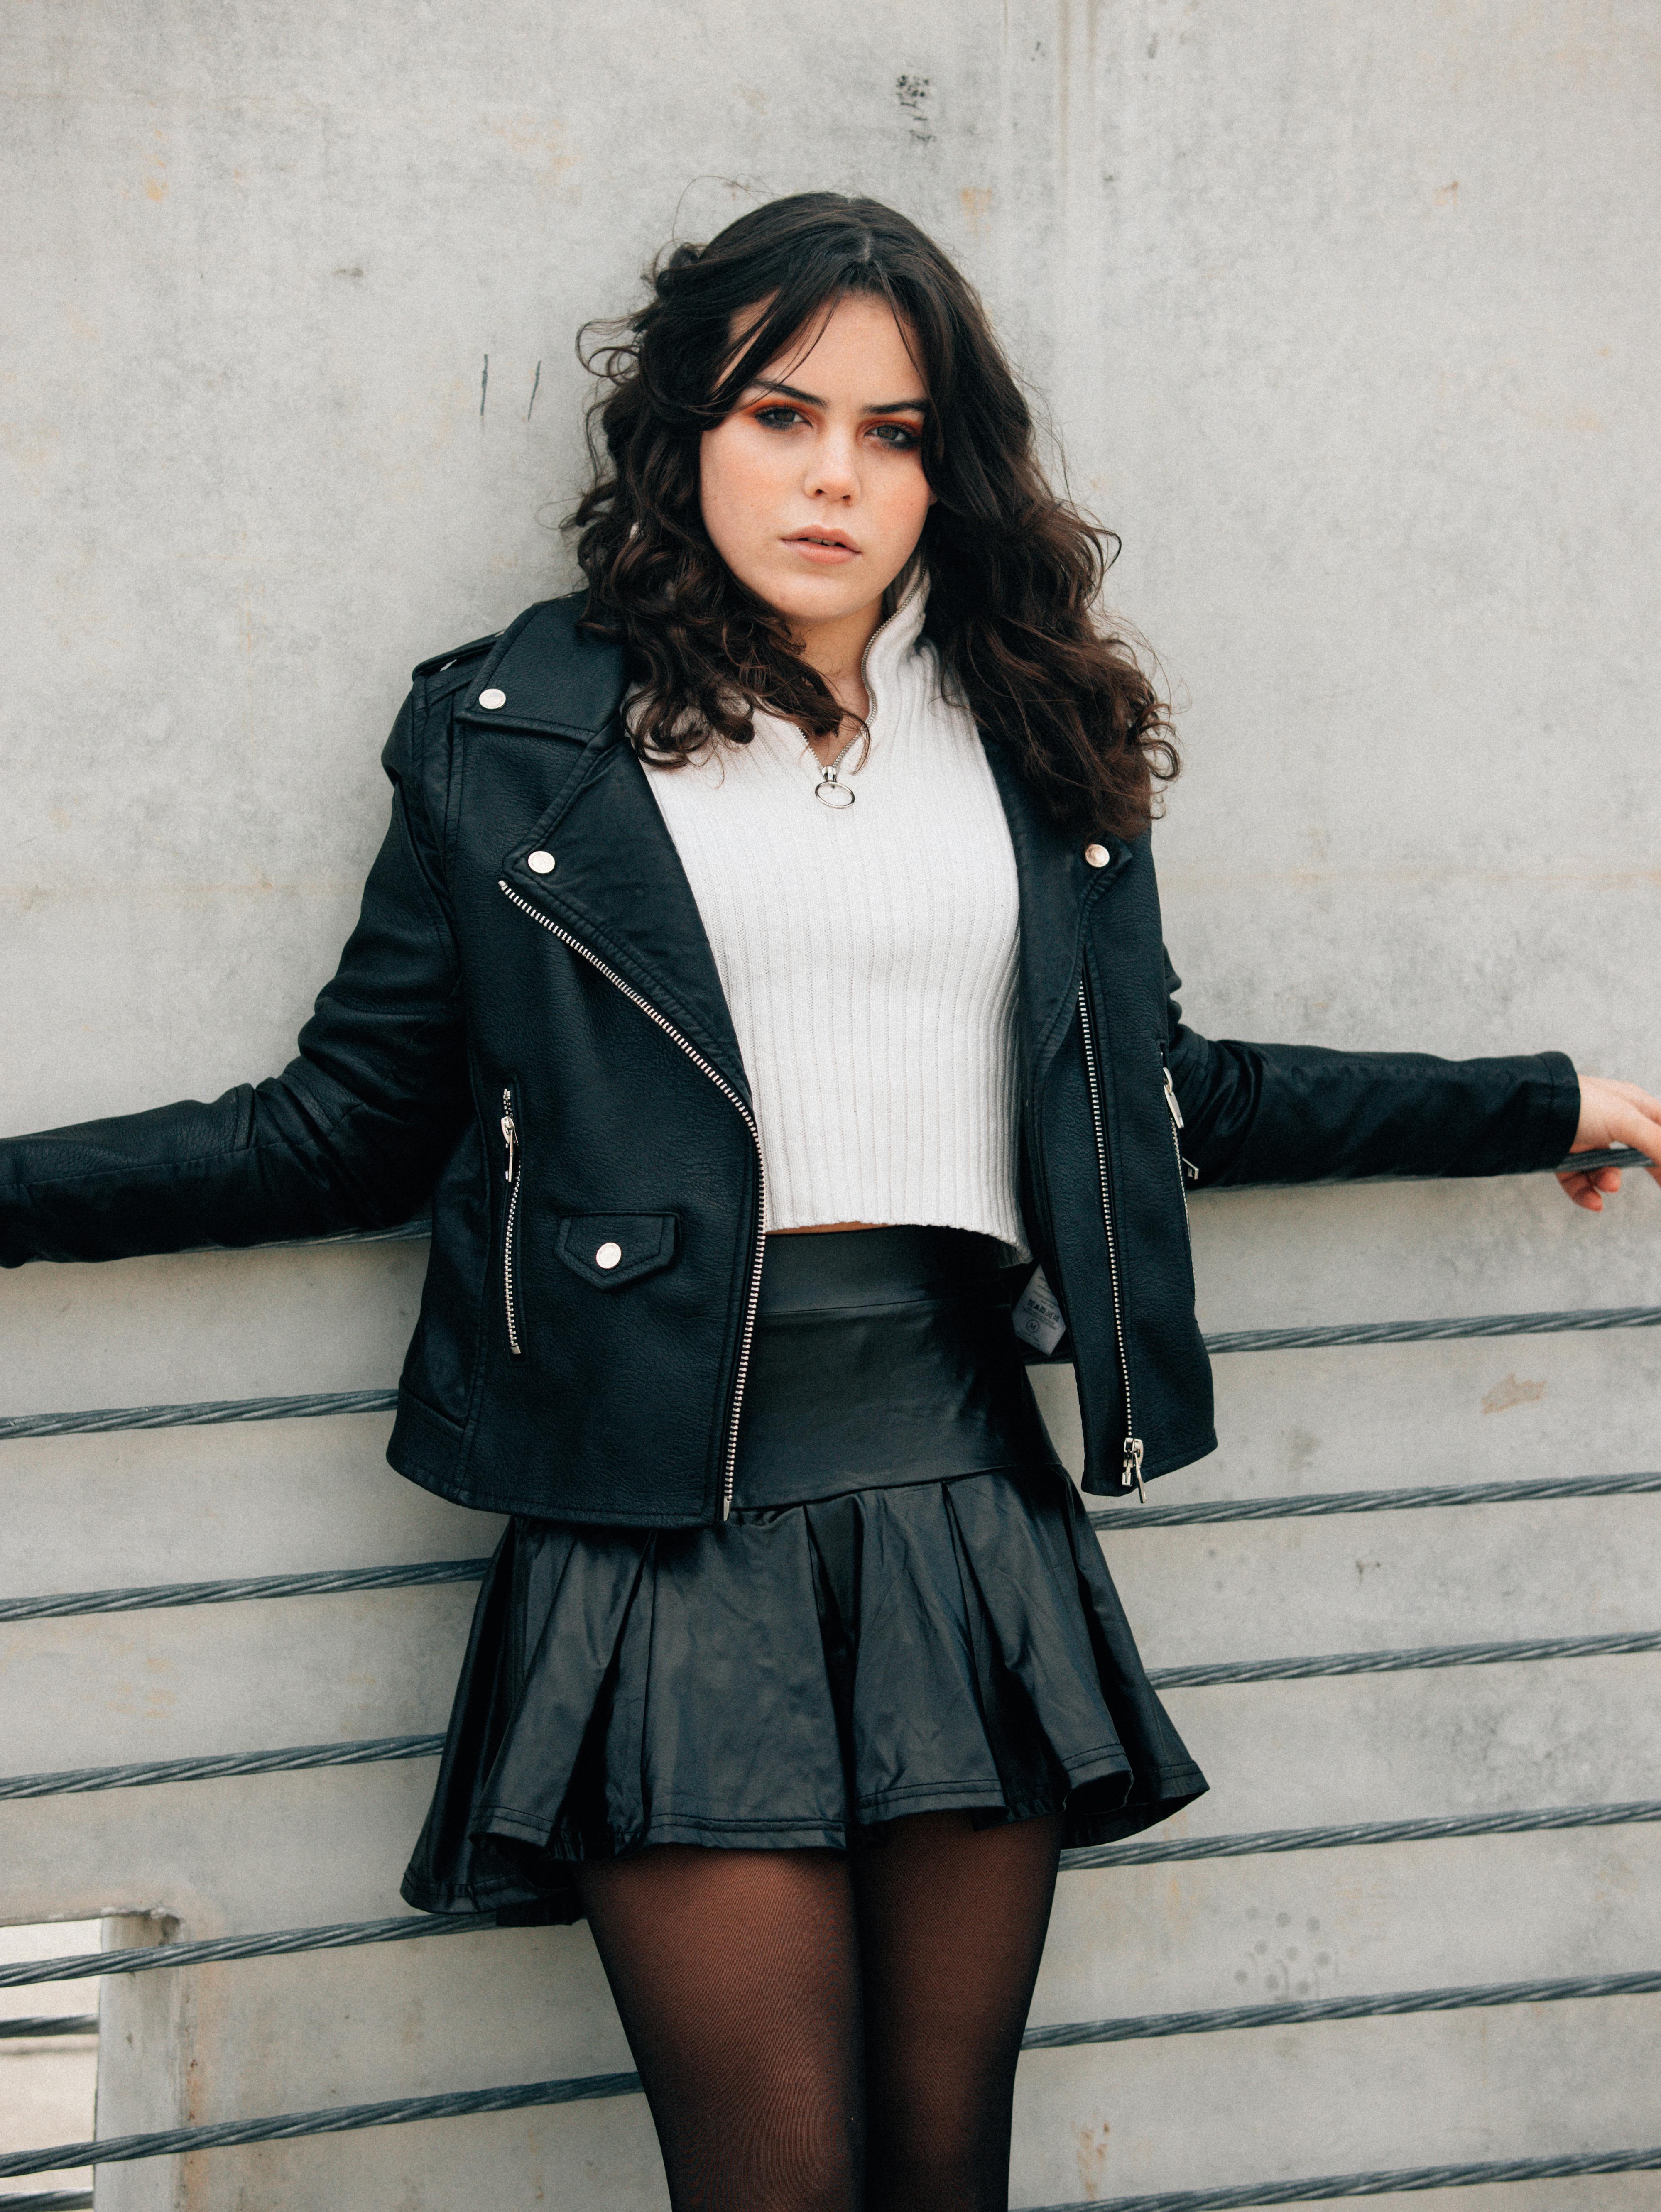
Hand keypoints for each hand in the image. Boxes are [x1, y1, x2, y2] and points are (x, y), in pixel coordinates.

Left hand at [1557, 1075, 1660, 1211]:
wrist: (1530, 1110)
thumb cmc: (1581, 1104)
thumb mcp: (1627, 1121)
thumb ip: (1657, 1142)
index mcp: (1631, 1104)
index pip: (1660, 1127)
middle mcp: (1610, 1121)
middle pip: (1639, 1152)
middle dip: (1652, 1170)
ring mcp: (1586, 1139)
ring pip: (1607, 1170)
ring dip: (1609, 1181)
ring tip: (1608, 1185)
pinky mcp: (1564, 1156)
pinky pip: (1580, 1181)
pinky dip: (1586, 1193)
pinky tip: (1593, 1202)